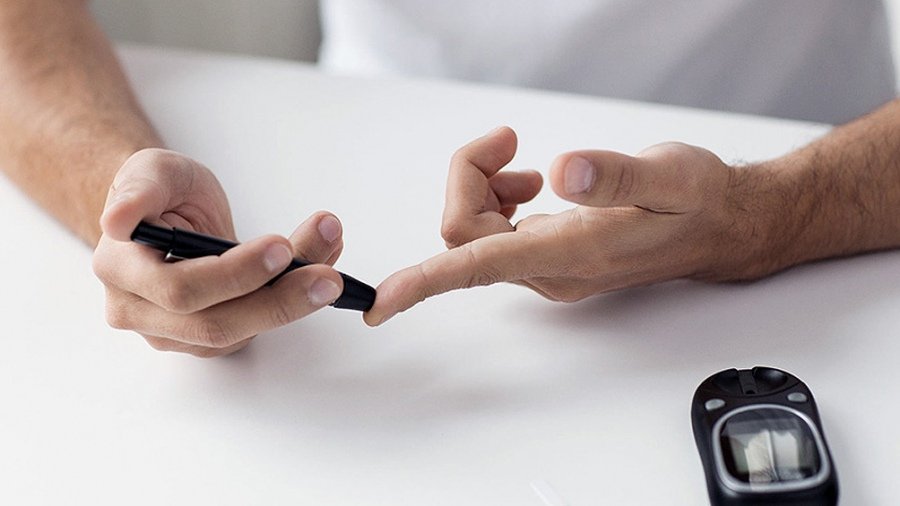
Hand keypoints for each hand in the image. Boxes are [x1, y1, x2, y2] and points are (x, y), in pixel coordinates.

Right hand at [92, 149, 345, 356]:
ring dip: (294, 302)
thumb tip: (118, 219)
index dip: (235, 274)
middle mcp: (140, 310)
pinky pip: (254, 327)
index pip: (180, 288)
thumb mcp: (151, 169)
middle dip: (278, 300)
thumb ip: (139, 189)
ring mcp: (174, 331)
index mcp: (121, 269)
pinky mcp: (208, 337)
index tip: (282, 247)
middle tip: (327, 276)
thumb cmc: (161, 191)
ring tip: (332, 267)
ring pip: (240, 331)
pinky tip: (321, 268)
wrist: (166, 211)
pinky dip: (292, 300)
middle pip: (216, 323)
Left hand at [364, 127, 771, 325]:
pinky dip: (494, 197)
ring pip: (473, 231)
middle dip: (467, 178)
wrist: (720, 224)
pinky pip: (491, 232)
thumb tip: (565, 172)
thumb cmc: (698, 201)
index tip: (380, 303)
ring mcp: (546, 266)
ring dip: (480, 186)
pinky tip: (528, 181)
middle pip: (463, 233)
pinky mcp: (548, 254)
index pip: (478, 268)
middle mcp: (549, 271)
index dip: (424, 283)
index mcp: (569, 254)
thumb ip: (618, 175)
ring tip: (520, 160)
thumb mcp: (671, 175)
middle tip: (506, 141)